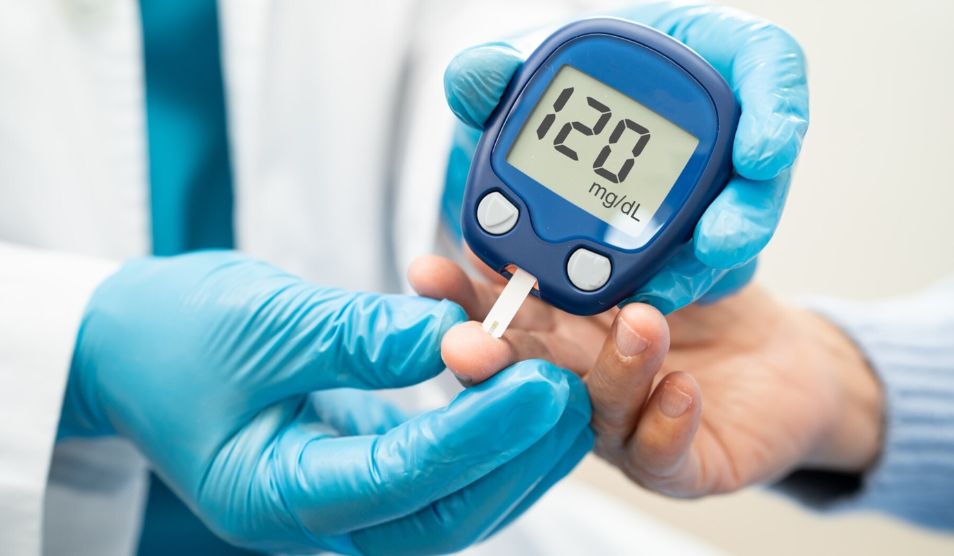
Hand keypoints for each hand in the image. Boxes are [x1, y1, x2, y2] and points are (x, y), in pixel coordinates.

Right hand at [59, 251, 592, 553]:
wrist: (130, 345)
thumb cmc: (172, 334)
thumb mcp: (260, 321)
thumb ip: (359, 335)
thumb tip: (457, 334)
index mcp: (270, 492)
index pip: (396, 479)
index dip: (474, 434)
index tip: (535, 384)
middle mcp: (310, 514)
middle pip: (438, 517)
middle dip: (510, 459)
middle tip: (564, 392)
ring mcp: (336, 498)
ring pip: (446, 505)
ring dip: (509, 456)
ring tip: (561, 396)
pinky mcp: (356, 467)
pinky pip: (434, 473)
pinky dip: (480, 440)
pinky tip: (516, 399)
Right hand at [412, 255, 882, 496]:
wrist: (787, 363)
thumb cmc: (715, 306)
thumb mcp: (667, 242)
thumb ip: (615, 221)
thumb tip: (558, 172)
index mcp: (564, 329)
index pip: (499, 312)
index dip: (460, 295)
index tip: (428, 273)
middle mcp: (580, 381)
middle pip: (522, 372)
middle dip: (489, 355)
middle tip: (466, 344)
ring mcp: (623, 426)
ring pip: (592, 410)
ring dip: (607, 368)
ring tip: (640, 322)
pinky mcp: (678, 462)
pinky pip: (661, 453)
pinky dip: (665, 422)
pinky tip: (681, 388)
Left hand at [442, 1, 808, 312]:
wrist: (546, 145)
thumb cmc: (552, 94)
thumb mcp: (518, 77)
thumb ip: (496, 73)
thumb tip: (479, 78)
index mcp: (692, 59)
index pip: (765, 63)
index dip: (777, 104)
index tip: (762, 152)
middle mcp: (715, 127)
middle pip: (761, 167)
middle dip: (747, 212)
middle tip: (718, 243)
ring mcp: (709, 188)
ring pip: (730, 230)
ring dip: (702, 266)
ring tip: (664, 291)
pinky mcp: (689, 239)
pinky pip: (691, 266)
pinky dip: (667, 286)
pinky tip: (634, 303)